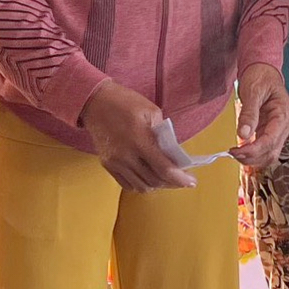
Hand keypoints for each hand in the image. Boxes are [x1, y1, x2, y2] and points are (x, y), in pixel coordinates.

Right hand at [79, 80, 195, 192]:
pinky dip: (140, 185)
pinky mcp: (107, 165)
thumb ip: (163, 134)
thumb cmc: (126, 102)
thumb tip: (172, 152)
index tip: (192, 182)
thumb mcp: (152, 111)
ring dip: (157, 185)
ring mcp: (115, 162)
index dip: (180, 178)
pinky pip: (126, 184)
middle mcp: (126, 156)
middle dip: (172, 183)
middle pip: (153, 180)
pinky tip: (150, 179)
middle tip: (183, 180)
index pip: (163, 168)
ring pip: (140, 186)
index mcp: (140, 140)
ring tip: (168, 180)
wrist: (95, 103)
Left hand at [234, 63, 288, 167]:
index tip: (235, 151)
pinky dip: (253, 153)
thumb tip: (244, 135)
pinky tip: (241, 150)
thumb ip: (249, 114)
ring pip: (270, 154)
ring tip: (236, 153)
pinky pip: (265, 148)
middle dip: (253, 157)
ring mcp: (279, 128)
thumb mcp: (253, 91)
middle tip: (233, 153)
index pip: (271, 140)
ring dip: (253, 159)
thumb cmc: (260, 77)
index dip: (253, 150)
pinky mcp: (271, 130)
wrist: (263, 70)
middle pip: (272, 152)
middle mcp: (285, 124)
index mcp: (284, 113)